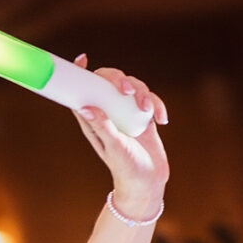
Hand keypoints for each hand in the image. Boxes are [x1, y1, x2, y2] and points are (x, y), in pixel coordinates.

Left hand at [69, 57, 169, 222]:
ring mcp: (126, 113)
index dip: (80, 73)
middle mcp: (108, 113)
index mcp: (93, 119)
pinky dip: (157, 105)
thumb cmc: (126, 168)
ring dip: (141, 93)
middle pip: (109, 82)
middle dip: (119, 79)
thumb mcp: (114, 147)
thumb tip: (84, 106)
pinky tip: (162, 120)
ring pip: (132, 87)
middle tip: (126, 90)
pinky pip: (150, 99)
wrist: (147, 183)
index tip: (82, 59)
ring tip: (147, 111)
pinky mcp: (144, 117)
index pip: (83, 91)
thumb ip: (102, 126)